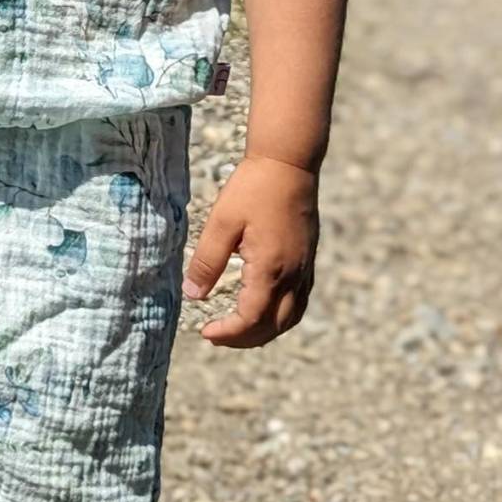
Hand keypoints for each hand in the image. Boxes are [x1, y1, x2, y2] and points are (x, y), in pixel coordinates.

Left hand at [181, 153, 317, 345]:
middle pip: (273, 326)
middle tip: (216, 336)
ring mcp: (305, 268)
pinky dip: (280, 316)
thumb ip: (207, 262)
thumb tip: (193, 295)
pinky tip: (262, 310)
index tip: (205, 332)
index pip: (251, 318)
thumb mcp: (221, 223)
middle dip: (244, 338)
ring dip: (264, 331)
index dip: (228, 332)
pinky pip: (300, 302)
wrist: (289, 163)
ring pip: (291, 317)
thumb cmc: (253, 188)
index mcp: (270, 268)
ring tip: (237, 330)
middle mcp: (293, 274)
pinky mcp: (308, 260)